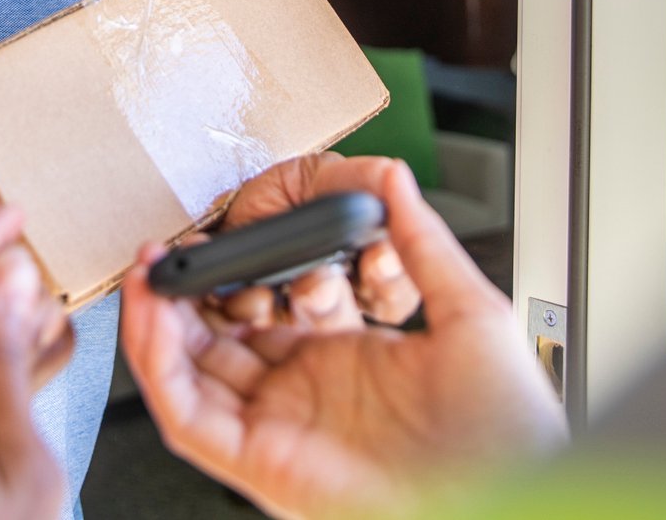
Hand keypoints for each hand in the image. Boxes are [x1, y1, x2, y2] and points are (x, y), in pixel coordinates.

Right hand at [120, 163, 564, 519]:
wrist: (515, 491)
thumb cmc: (506, 428)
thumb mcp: (467, 311)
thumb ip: (422, 241)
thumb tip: (394, 178)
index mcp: (346, 364)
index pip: (267, 315)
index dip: (235, 274)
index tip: (219, 234)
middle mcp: (304, 398)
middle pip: (216, 344)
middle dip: (184, 294)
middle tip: (168, 250)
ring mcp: (279, 430)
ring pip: (190, 378)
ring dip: (158, 323)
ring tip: (150, 269)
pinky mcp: (261, 462)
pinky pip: (188, 416)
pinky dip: (159, 366)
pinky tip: (155, 315)